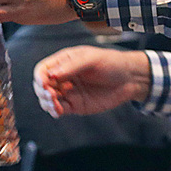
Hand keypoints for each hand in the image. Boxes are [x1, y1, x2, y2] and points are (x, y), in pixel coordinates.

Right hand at [33, 46, 151, 116]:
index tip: (45, 83)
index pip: (43, 69)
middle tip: (51, 95)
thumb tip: (52, 74)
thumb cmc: (112, 63)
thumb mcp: (92, 60)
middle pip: (41, 86)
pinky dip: (55, 111)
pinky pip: (59, 109)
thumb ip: (72, 67)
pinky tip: (59, 110)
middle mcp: (63, 77)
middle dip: (43, 91)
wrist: (130, 79)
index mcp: (64, 61)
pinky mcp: (75, 105)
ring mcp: (68, 92)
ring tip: (56, 104)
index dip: (40, 77)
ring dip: (47, 103)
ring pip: (47, 100)